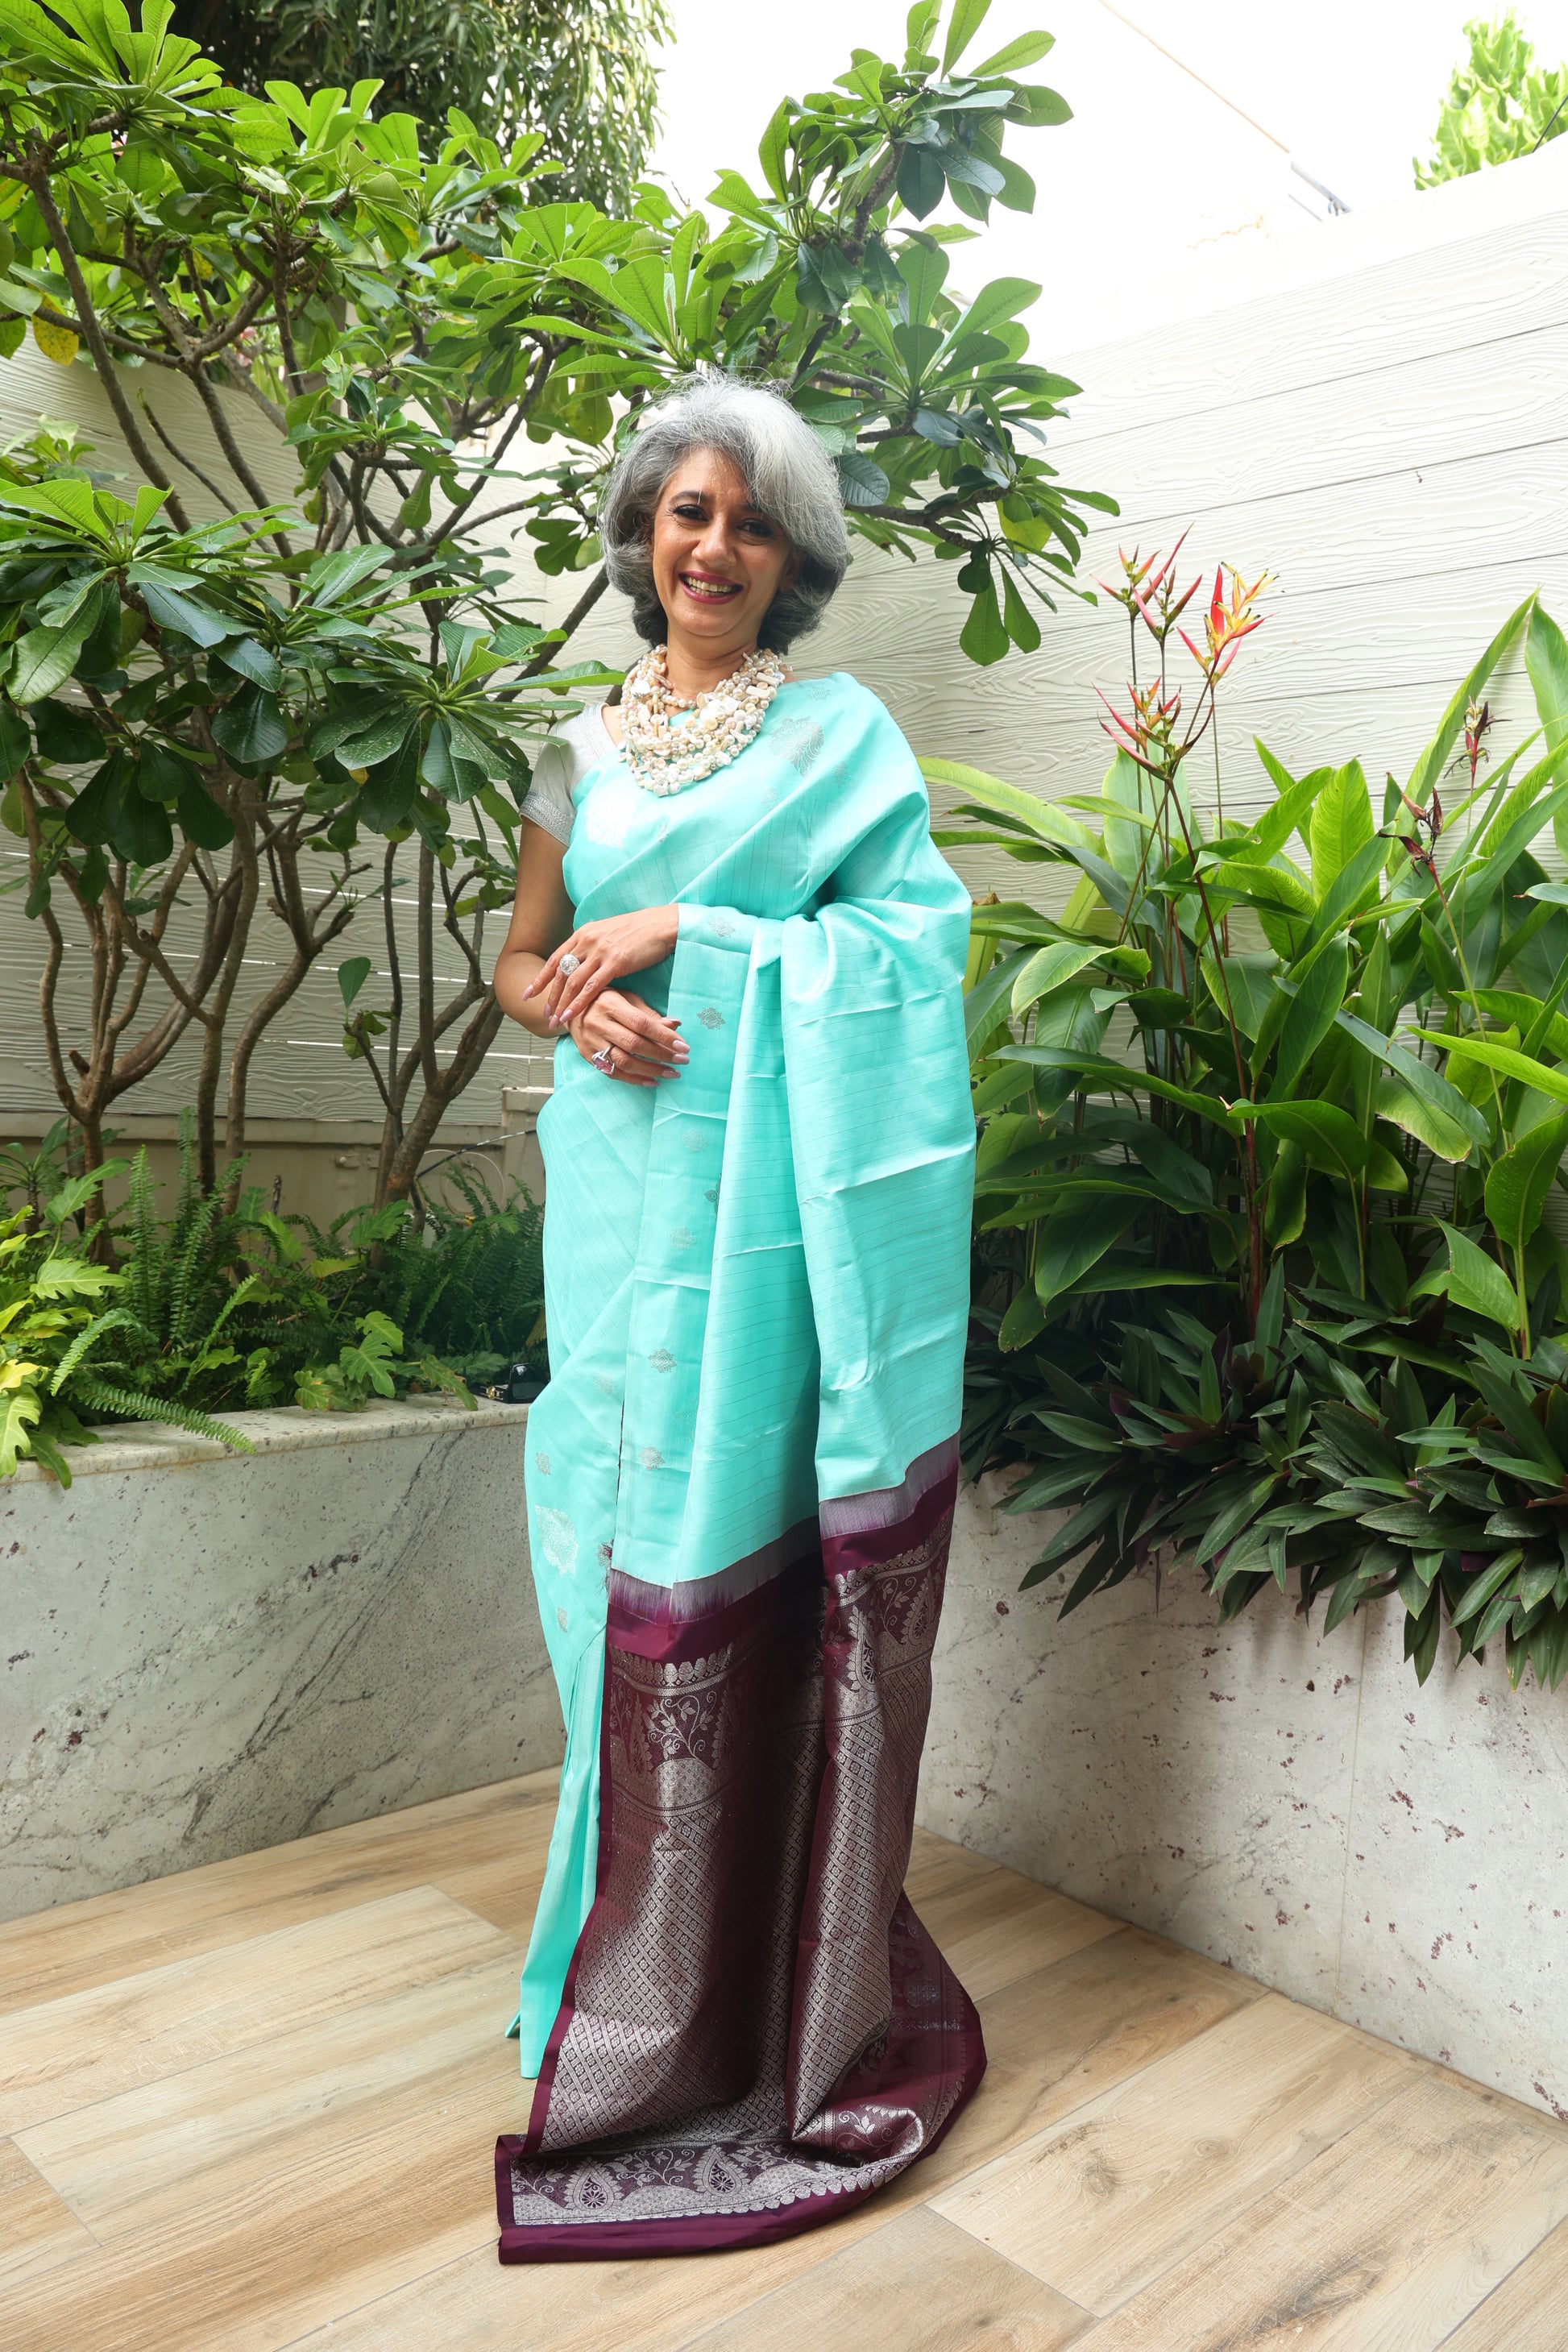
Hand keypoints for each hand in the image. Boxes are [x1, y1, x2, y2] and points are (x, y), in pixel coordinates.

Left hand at [524, 905, 679, 1030]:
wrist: (662, 924)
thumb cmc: (639, 931)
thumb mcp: (609, 934)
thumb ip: (593, 946)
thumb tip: (584, 960)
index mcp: (584, 933)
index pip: (556, 959)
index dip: (541, 978)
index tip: (529, 993)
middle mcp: (587, 941)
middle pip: (560, 973)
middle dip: (549, 996)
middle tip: (544, 1014)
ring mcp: (600, 951)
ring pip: (572, 983)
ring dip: (561, 1004)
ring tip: (555, 1021)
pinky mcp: (615, 962)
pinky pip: (591, 987)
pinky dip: (578, 1003)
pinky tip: (571, 1015)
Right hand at [568, 988, 687, 1087]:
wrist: (569, 1009)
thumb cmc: (605, 1001)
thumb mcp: (626, 999)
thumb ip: (649, 1014)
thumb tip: (676, 1025)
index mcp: (610, 1004)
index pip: (641, 1023)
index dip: (664, 1036)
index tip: (683, 1045)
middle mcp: (598, 1023)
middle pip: (634, 1044)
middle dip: (662, 1055)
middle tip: (683, 1060)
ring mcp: (591, 1042)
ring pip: (624, 1061)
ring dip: (651, 1070)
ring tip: (671, 1073)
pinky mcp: (587, 1056)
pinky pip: (613, 1072)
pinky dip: (634, 1079)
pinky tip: (652, 1080)